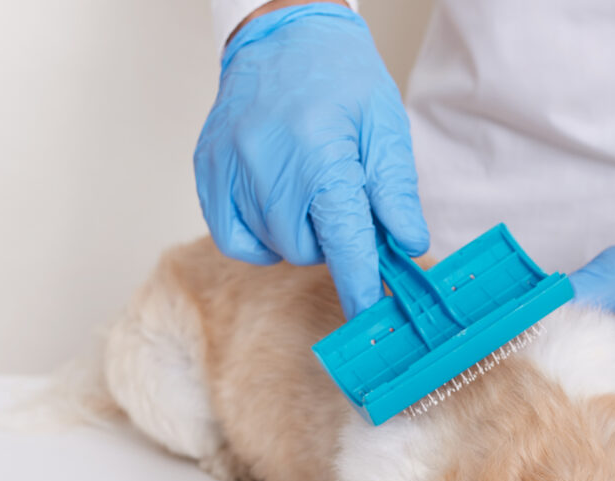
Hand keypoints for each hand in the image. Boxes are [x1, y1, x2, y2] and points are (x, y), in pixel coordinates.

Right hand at [195, 4, 428, 317]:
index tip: (369, 315)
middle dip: (332, 242)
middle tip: (344, 207)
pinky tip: (278, 209)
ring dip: (297, 236)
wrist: (283, 30)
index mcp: (319, 155)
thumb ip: (395, 191)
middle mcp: (266, 165)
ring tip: (310, 194)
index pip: (344, 242)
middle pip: (305, 250)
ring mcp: (229, 168)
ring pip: (270, 247)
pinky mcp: (207, 169)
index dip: (360, 285)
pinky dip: (259, 237)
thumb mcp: (384, 126)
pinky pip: (232, 238)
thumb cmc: (340, 76)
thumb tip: (407, 244)